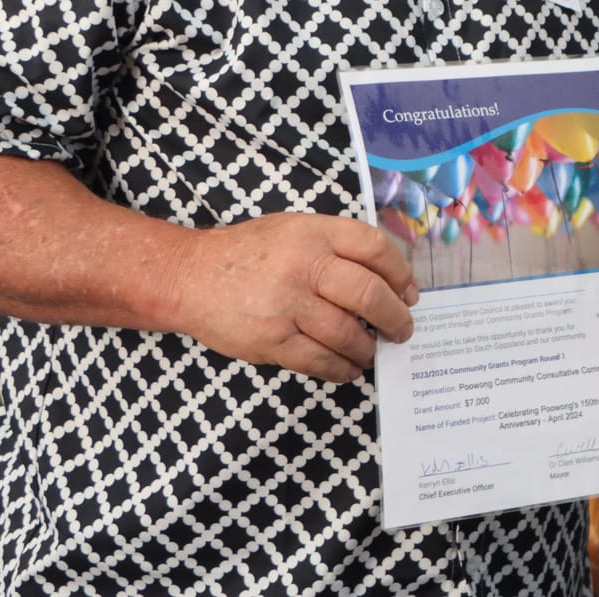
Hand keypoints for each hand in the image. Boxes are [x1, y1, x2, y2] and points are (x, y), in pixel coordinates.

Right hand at [172, 213, 417, 381]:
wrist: (189, 276)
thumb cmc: (249, 252)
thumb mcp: (294, 229)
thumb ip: (335, 246)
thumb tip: (387, 279)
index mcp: (313, 233)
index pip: (374, 248)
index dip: (400, 273)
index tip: (409, 293)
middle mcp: (303, 265)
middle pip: (368, 294)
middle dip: (394, 317)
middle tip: (402, 330)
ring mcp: (286, 304)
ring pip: (347, 333)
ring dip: (369, 348)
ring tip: (373, 351)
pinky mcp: (271, 340)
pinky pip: (319, 360)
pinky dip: (341, 368)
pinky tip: (349, 368)